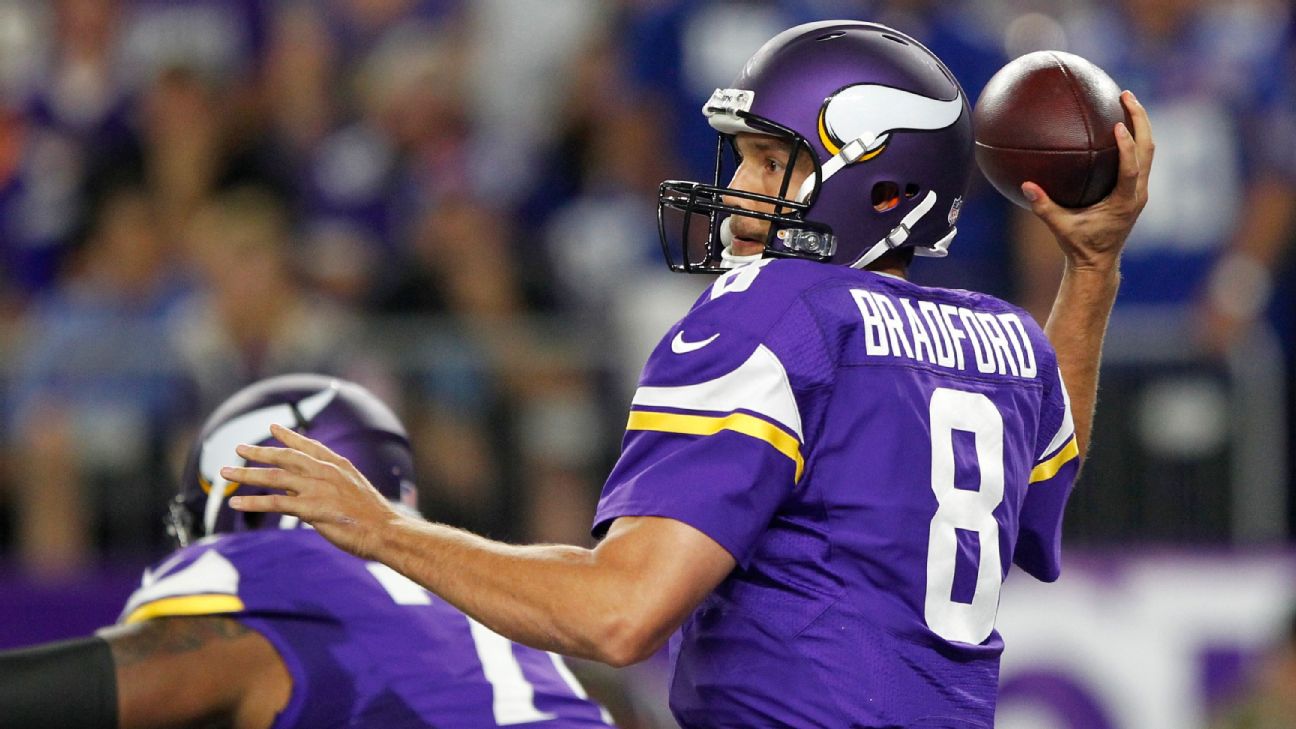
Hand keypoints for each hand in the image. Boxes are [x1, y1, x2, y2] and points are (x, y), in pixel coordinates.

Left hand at [222, 423, 398, 560]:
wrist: (385, 530)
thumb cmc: (373, 516)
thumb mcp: (353, 492)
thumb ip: (326, 486)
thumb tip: (299, 489)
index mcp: (338, 465)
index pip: (309, 446)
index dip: (289, 437)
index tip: (273, 428)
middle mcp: (326, 472)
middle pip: (285, 457)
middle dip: (259, 452)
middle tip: (239, 448)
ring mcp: (317, 488)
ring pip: (274, 477)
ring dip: (247, 474)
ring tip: (225, 472)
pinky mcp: (310, 508)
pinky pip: (274, 503)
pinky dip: (253, 502)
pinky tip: (236, 502)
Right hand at [1022, 90, 1153, 273]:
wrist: (1099, 262)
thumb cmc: (1079, 246)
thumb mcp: (1059, 228)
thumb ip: (1043, 207)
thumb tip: (1026, 186)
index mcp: (1125, 202)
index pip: (1131, 168)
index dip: (1127, 147)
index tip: (1118, 126)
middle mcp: (1138, 193)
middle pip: (1148, 149)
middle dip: (1140, 120)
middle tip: (1126, 96)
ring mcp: (1139, 190)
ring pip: (1148, 150)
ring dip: (1140, 125)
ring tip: (1126, 101)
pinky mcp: (1136, 189)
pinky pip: (1140, 157)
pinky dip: (1132, 138)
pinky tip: (1116, 124)